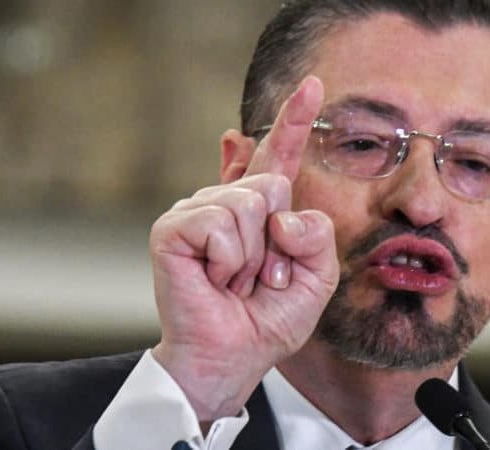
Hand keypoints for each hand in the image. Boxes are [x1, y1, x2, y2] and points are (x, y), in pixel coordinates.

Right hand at [149, 76, 337, 420]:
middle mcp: (227, 201)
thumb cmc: (269, 317)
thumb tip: (278, 209)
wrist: (235, 355)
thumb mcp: (317, 277)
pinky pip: (222, 225)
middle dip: (280, 243)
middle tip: (260, 277)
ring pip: (250, 204)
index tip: (313, 85)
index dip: (295, 120)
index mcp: (262, 210)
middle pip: (275, 184)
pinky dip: (230, 261)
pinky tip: (214, 278)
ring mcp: (197, 210)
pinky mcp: (172, 227)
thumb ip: (317, 235)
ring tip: (234, 280)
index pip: (280, 157)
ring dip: (254, 258)